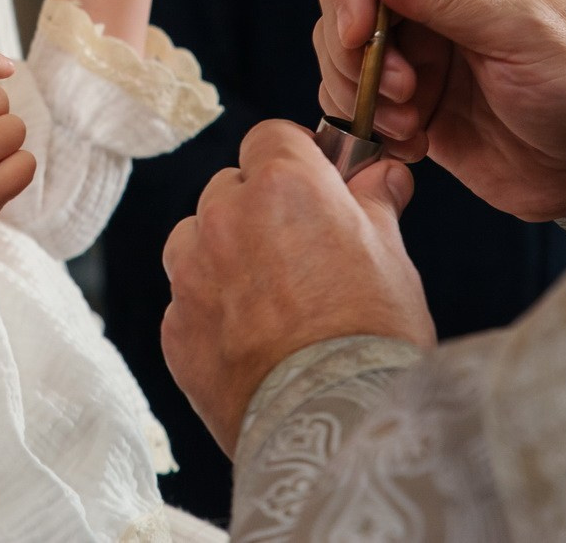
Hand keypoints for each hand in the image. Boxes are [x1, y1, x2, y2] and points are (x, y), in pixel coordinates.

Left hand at [161, 121, 432, 459]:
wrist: (336, 427)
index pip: (272, 137)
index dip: (295, 159)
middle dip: (259, 208)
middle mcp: (224, 217)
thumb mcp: (391, 256)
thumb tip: (382, 175)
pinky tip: (252, 342)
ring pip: (196, 239)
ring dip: (224, 255)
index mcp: (281, 185)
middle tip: (300, 252)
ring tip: (271, 300)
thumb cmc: (374, 336)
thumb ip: (374, 204)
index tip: (315, 185)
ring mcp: (190, 273)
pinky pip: (187, 300)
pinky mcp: (174, 328)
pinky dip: (211, 311)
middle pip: (231, 188)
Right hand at [315, 0, 565, 219]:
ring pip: (342, 45)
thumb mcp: (527, 31)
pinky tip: (413, 138)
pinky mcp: (409, 96)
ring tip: (410, 119)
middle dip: (355, 42)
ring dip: (360, 85)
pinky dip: (368, 119)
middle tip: (398, 87)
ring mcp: (419, 46)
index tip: (356, 29)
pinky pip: (354, 95)